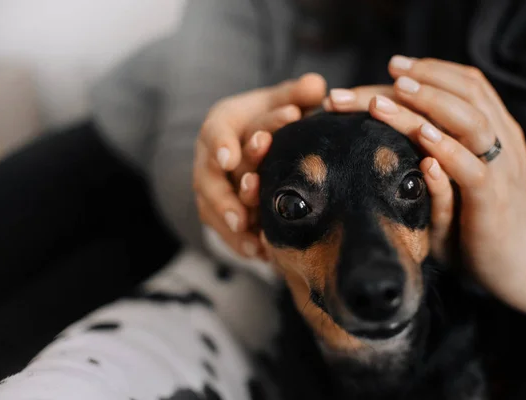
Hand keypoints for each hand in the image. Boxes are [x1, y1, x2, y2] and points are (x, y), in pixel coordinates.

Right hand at [193, 73, 326, 258]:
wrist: (250, 138)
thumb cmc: (268, 117)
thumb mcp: (279, 101)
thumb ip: (295, 95)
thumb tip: (316, 85)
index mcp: (221, 124)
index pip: (216, 132)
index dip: (221, 145)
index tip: (229, 158)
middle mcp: (209, 157)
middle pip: (209, 179)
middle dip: (225, 198)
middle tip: (242, 215)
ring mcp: (209, 185)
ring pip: (212, 208)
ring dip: (232, 227)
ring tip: (253, 243)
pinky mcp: (216, 207)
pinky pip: (222, 227)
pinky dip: (239, 241)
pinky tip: (258, 254)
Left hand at [325, 57, 525, 307]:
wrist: (516, 260)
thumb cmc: (472, 213)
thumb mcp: (454, 173)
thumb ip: (433, 146)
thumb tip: (386, 115)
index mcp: (492, 129)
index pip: (464, 85)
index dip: (431, 71)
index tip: (393, 65)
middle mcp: (500, 140)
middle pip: (464, 94)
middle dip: (422, 81)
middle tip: (387, 73)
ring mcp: (500, 169)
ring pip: (470, 124)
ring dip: (430, 105)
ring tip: (395, 94)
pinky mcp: (492, 201)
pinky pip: (472, 171)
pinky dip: (447, 151)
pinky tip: (421, 138)